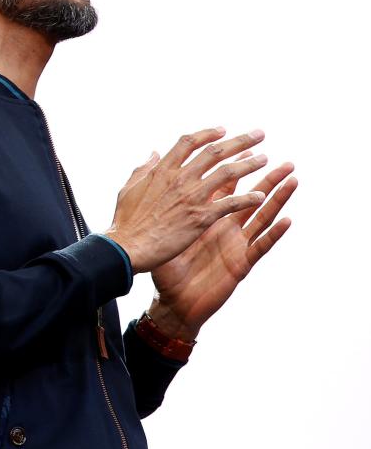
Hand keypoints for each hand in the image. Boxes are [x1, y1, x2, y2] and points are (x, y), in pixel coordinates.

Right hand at [102, 128, 268, 272]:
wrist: (129, 246)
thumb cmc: (126, 220)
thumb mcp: (129, 187)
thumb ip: (144, 168)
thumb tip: (154, 152)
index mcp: (162, 170)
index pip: (189, 143)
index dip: (208, 134)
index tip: (223, 130)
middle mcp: (180, 178)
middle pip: (215, 152)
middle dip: (240, 141)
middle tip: (258, 135)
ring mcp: (192, 196)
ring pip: (228, 173)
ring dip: (250, 164)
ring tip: (266, 159)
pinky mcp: (202, 217)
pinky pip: (231, 203)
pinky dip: (248, 198)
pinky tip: (261, 196)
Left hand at [149, 150, 296, 339]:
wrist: (172, 303)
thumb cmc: (166, 266)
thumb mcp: (163, 228)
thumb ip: (163, 198)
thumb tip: (155, 168)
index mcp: (206, 216)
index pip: (223, 186)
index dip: (233, 166)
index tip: (244, 145)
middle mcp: (224, 227)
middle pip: (248, 196)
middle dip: (265, 177)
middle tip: (283, 158)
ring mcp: (235, 244)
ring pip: (261, 216)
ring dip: (277, 198)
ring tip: (292, 180)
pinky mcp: (241, 263)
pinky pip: (260, 246)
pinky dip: (274, 233)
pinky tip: (287, 220)